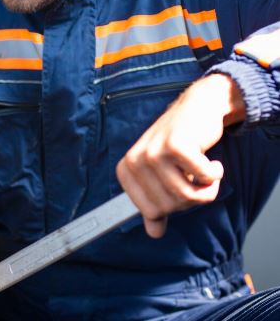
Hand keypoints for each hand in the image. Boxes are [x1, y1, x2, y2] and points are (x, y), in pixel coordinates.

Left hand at [116, 74, 245, 237]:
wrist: (197, 108)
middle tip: (193, 175)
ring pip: (187, 195)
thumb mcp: (161, 174)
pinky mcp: (177, 146)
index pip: (151, 211)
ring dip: (206, 187)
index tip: (177, 184)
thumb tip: (154, 233)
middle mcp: (135, 161)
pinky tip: (210, 160)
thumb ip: (156, 203)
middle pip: (171, 206)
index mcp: (126, 171)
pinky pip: (204, 179)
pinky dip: (215, 173)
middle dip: (192, 196)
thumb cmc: (179, 143)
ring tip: (203, 169)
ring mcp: (154, 152)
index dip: (173, 205)